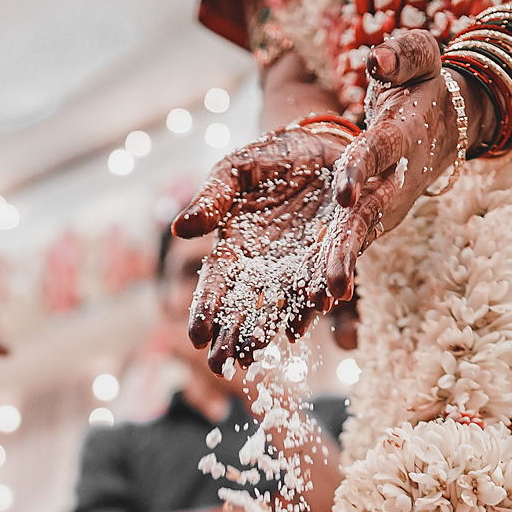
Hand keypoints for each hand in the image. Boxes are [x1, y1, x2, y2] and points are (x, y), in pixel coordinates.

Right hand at [172, 123, 355, 367]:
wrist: (322, 146)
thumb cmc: (271, 160)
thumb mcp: (236, 170)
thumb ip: (212, 198)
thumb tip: (179, 229)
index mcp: (235, 248)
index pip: (216, 283)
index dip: (206, 309)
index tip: (196, 337)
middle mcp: (265, 267)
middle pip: (246, 307)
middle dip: (235, 336)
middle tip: (222, 366)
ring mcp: (300, 266)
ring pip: (285, 302)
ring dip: (275, 325)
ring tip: (265, 347)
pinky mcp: (332, 256)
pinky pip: (325, 278)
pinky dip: (321, 293)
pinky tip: (317, 308)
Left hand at [326, 32, 472, 300]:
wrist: (447, 125)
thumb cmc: (424, 86)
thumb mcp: (421, 59)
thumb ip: (402, 55)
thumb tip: (376, 58)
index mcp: (400, 137)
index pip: (379, 150)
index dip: (362, 168)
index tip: (343, 190)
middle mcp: (394, 180)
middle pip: (368, 215)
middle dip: (350, 247)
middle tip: (334, 282)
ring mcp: (385, 207)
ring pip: (359, 241)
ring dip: (338, 273)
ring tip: (318, 306)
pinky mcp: (373, 222)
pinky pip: (350, 249)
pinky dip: (329, 276)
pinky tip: (306, 308)